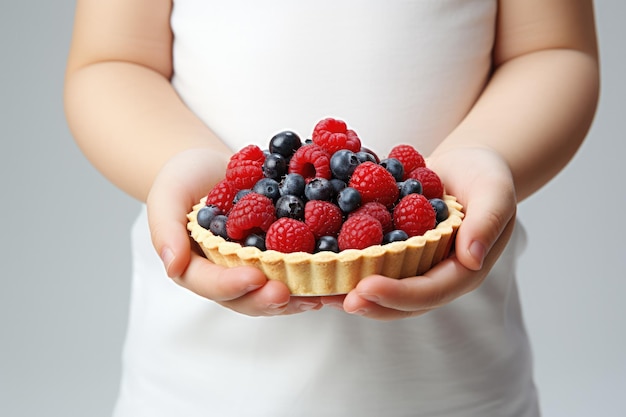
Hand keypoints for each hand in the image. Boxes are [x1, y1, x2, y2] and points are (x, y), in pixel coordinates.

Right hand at [146, 148, 321, 315]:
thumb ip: (165, 230)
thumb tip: (171, 266)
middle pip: (247, 298)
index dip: (232, 285)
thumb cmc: (182, 180)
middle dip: (268, 300)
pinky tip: (333, 273)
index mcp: (196, 267)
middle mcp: (227, 275)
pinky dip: (312, 274)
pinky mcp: (276, 255)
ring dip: (296, 296)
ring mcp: (253, 268)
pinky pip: (293, 269)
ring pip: (273, 291)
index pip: (211, 284)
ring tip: (319, 295)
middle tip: (288, 294)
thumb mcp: (167, 197)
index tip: (254, 278)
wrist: (209, 166)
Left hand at [323, 147, 516, 319]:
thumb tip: (472, 258)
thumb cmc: (486, 178)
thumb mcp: (496, 193)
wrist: (465, 166)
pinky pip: (366, 260)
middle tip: (332, 298)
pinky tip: (314, 261)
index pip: (428, 291)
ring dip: (346, 290)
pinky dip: (341, 263)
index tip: (366, 288)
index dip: (397, 294)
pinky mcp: (391, 250)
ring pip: (378, 286)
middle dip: (366, 301)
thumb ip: (487, 222)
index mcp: (460, 270)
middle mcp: (432, 274)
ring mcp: (410, 264)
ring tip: (314, 291)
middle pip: (398, 301)